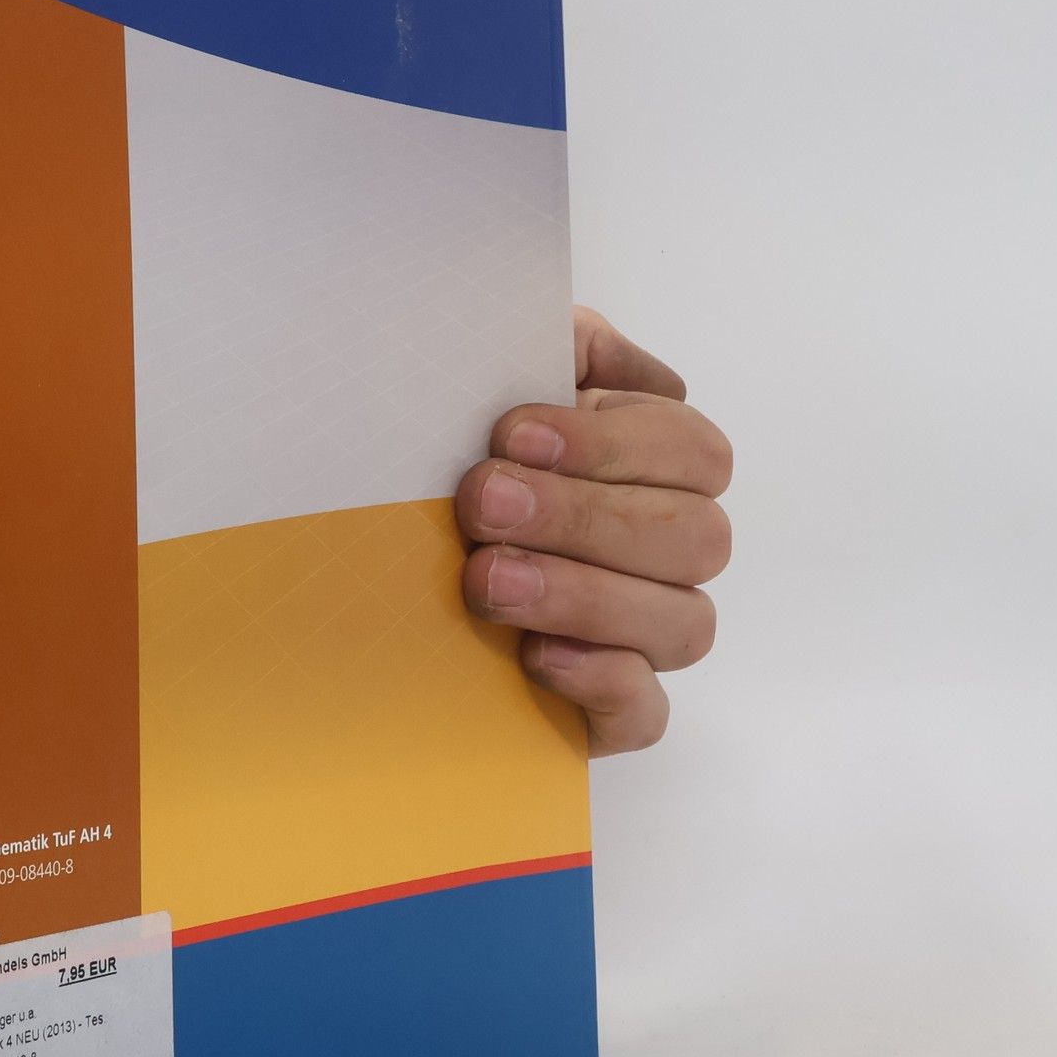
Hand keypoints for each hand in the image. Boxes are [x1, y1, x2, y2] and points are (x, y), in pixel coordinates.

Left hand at [456, 307, 731, 755]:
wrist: (360, 576)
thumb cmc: (438, 461)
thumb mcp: (480, 383)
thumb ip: (544, 345)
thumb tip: (583, 345)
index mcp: (649, 464)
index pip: (691, 450)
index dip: (613, 442)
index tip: (509, 434)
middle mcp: (663, 550)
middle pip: (696, 537)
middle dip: (585, 516)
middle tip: (483, 504)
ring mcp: (644, 635)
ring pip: (684, 624)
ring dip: (585, 595)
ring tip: (488, 581)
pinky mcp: (609, 711)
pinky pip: (647, 712)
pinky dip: (601, 681)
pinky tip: (534, 655)